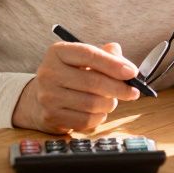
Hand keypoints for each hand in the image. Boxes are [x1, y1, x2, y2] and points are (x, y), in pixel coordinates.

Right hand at [12, 41, 140, 133]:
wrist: (40, 98)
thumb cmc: (70, 74)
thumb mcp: (83, 58)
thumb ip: (105, 55)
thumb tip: (125, 64)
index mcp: (58, 52)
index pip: (90, 55)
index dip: (114, 64)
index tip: (132, 72)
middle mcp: (48, 73)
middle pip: (93, 82)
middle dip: (119, 88)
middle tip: (133, 92)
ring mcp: (47, 97)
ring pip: (92, 104)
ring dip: (110, 104)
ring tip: (112, 100)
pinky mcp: (50, 116)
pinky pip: (85, 120)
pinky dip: (99, 117)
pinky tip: (99, 111)